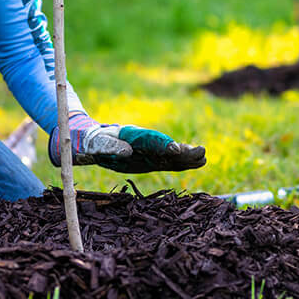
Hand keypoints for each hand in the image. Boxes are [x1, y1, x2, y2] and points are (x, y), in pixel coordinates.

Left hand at [88, 124, 206, 172]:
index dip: (164, 144)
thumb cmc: (95, 141)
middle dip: (183, 150)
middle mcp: (145, 142)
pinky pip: (169, 161)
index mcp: (132, 136)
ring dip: (186, 157)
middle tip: (200, 152)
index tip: (175, 149)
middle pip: (166, 146)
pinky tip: (196, 162)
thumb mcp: (97, 143)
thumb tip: (126, 151)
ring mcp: (150, 151)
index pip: (151, 140)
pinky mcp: (152, 159)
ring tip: (203, 158)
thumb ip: (109, 146)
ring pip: (171, 154)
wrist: (95, 141)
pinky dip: (182, 162)